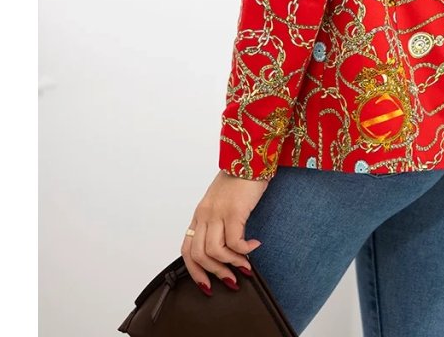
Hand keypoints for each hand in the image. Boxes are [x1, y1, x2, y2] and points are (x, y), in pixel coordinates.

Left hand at [181, 169, 269, 293]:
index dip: (195, 272)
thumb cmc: (239, 179)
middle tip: (232, 279)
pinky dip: (245, 250)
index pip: (187, 249)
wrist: (250, 157)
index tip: (207, 285)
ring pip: (215, 252)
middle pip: (199, 255)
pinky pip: (235, 242)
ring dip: (232, 264)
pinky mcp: (234, 211)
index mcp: (200, 213)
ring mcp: (218, 212)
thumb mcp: (222, 201)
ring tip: (246, 264)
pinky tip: (255, 245)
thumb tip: (225, 249)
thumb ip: (218, 221)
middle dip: (216, 273)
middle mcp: (205, 214)